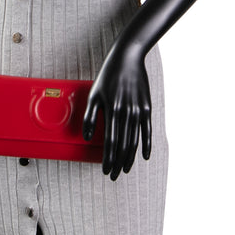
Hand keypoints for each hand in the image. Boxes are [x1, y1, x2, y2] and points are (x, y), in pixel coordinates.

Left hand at [82, 45, 151, 179]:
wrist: (128, 59)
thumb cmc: (108, 76)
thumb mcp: (94, 94)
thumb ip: (90, 116)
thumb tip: (87, 138)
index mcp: (112, 110)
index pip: (110, 142)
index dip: (108, 159)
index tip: (106, 171)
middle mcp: (126, 112)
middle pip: (123, 145)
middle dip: (118, 163)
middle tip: (115, 175)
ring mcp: (138, 111)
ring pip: (134, 141)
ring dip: (130, 158)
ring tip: (125, 169)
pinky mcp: (147, 108)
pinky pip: (147, 130)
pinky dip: (146, 145)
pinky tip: (143, 156)